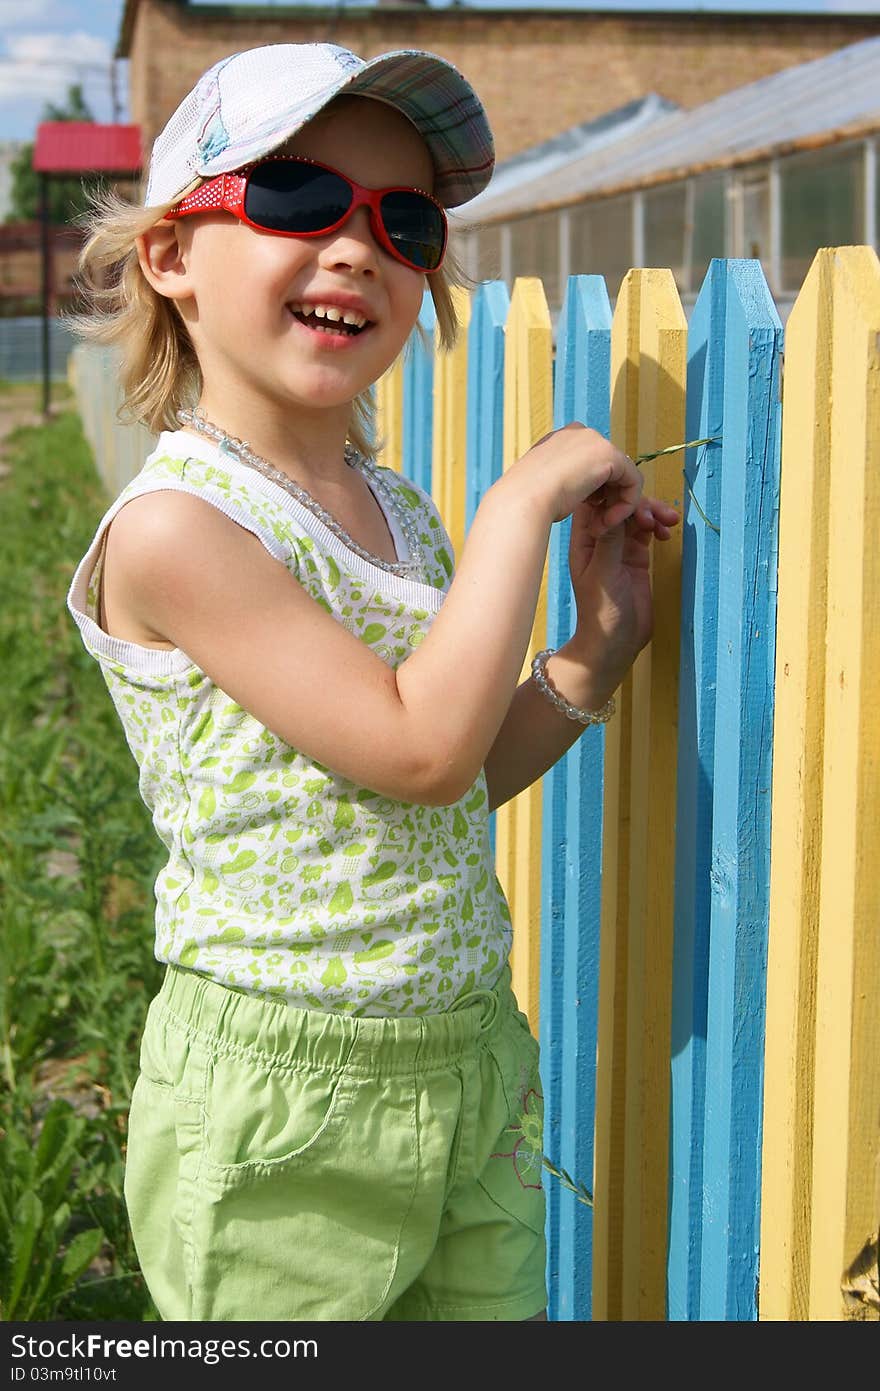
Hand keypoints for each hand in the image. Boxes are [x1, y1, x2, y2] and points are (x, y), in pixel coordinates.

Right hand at [507, 422, 643, 528]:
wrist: (522, 500)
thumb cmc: (526, 501)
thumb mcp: (543, 486)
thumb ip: (562, 482)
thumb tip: (576, 491)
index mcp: (560, 439)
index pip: (590, 463)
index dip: (592, 492)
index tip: (584, 513)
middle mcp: (579, 433)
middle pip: (609, 469)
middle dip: (607, 499)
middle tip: (596, 525)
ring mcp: (595, 440)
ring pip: (622, 477)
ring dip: (615, 506)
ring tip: (598, 527)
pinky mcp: (610, 454)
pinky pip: (633, 482)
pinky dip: (625, 505)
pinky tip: (607, 522)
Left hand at [565, 493, 680, 694]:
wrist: (615, 642)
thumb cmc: (601, 611)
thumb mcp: (605, 573)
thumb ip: (611, 540)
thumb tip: (618, 507)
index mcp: (584, 540)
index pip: (595, 503)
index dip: (613, 492)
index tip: (633, 496)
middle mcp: (601, 539)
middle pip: (619, 505)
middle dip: (639, 503)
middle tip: (655, 517)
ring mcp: (619, 547)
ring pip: (636, 516)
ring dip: (653, 513)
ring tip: (668, 522)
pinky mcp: (636, 557)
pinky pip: (648, 531)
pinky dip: (658, 527)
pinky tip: (667, 534)